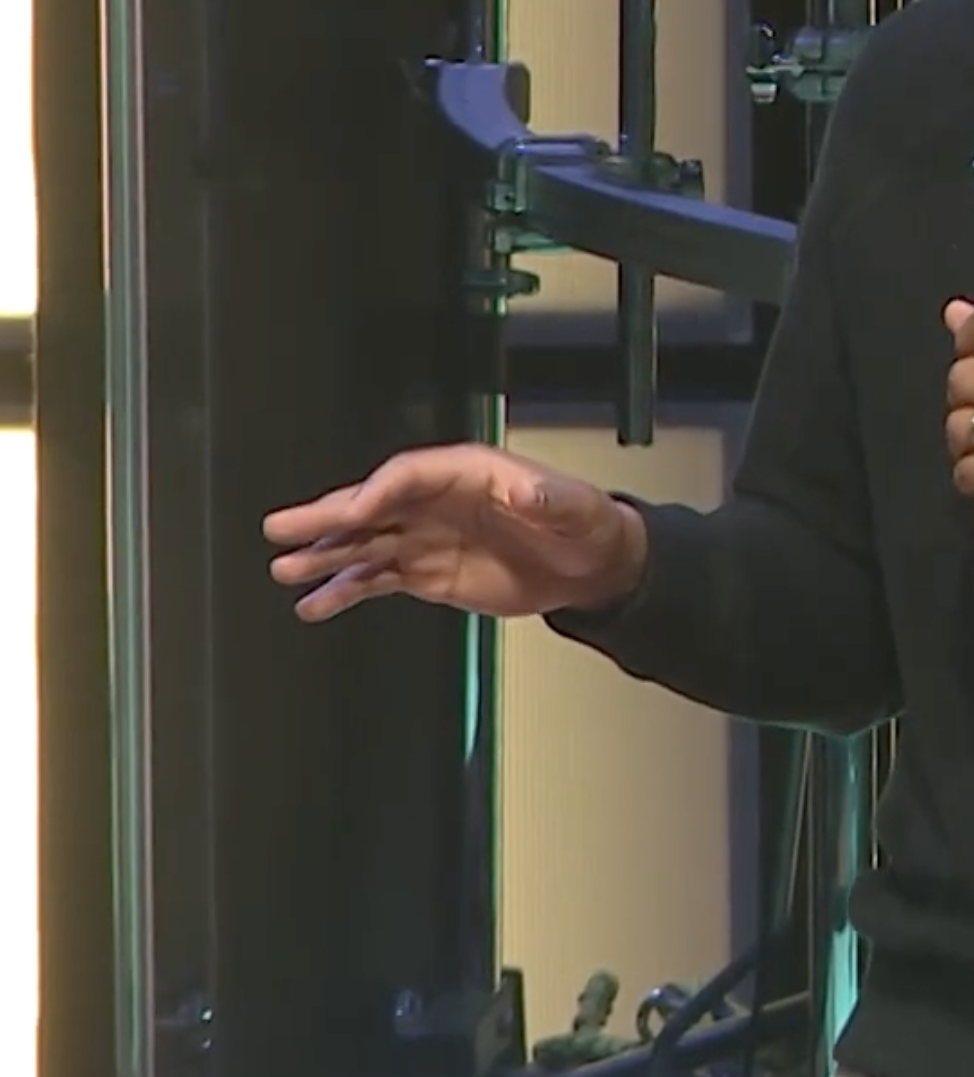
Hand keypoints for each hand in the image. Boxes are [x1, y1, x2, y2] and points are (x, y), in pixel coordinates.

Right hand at [263, 443, 645, 623]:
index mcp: (467, 472)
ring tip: (284, 569)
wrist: (587, 563)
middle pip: (373, 504)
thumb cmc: (581, 521)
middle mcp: (437, 501)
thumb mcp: (573, 504)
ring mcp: (427, 537)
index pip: (409, 474)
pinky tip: (315, 604)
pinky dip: (346, 592)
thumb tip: (529, 488)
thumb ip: (547, 497)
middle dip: (328, 516)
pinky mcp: (427, 572)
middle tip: (281, 527)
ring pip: (365, 543)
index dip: (379, 490)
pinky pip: (378, 579)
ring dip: (325, 556)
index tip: (351, 511)